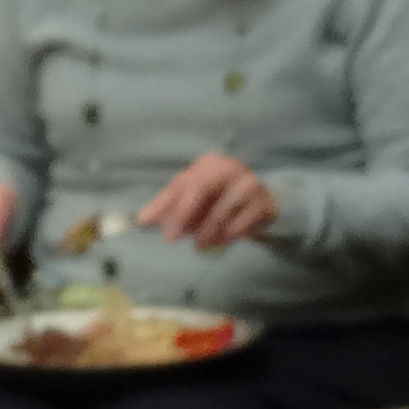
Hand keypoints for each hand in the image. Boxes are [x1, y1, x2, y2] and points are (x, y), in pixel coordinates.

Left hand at [140, 152, 277, 250]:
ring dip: (207, 229)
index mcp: (210, 163)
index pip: (184, 182)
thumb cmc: (219, 200)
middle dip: (185, 214)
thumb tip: (142, 219)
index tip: (155, 227)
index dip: (168, 204)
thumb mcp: (191, 199)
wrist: (260, 205)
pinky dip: (231, 233)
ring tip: (199, 244)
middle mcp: (231, 167)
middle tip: (172, 238)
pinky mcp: (266, 202)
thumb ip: (168, 206)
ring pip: (224, 206)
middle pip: (202, 187)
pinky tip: (221, 242)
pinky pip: (246, 219)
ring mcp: (251, 183)